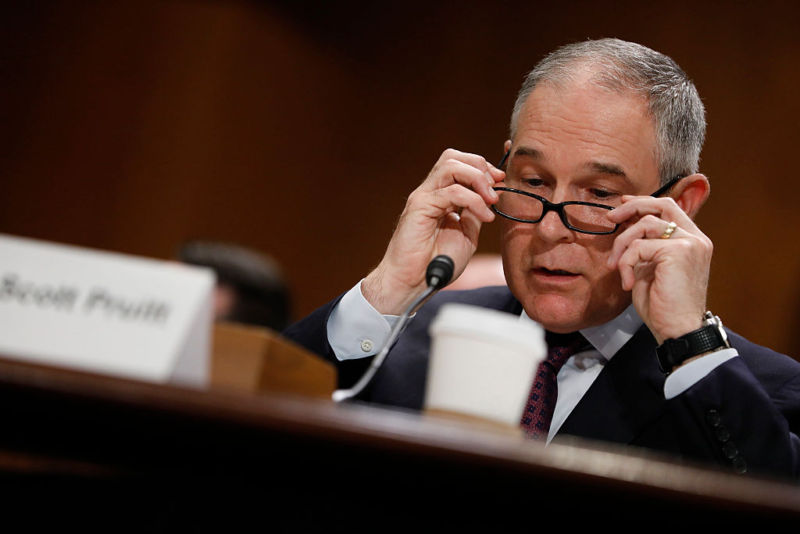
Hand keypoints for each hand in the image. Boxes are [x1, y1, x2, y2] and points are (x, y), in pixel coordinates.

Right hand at [362, 149, 503, 313]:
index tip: (501, 181)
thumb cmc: (435, 262)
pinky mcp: (419, 206)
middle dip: (480, 167)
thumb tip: (491, 197)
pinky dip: (473, 201)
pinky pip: (451, 192)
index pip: (459, 164)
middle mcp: (430, 191)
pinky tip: (484, 217)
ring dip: (478, 180)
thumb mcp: (465, 234)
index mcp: (440, 195)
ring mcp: (423, 196)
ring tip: (491, 202)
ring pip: (451, 166)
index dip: (483, 167)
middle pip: (453, 157)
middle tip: (496, 187)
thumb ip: (474, 213)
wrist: (412, 282)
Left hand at [606, 195, 712, 343]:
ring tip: (615, 266)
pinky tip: (627, 282)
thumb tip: (626, 227)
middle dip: (631, 207)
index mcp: (692, 240)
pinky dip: (625, 263)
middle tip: (610, 218)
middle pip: (661, 204)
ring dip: (622, 245)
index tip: (621, 206)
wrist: (677, 329)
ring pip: (645, 225)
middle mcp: (696, 238)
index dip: (643, 203)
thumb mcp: (651, 268)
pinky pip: (638, 247)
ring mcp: (690, 243)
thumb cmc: (663, 305)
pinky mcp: (679, 252)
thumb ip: (645, 247)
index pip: (668, 208)